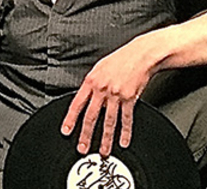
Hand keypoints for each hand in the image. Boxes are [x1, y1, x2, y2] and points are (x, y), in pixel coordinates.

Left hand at [59, 39, 156, 156]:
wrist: (140, 55)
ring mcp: (116, 95)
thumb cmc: (120, 60)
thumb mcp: (98, 68)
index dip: (70, 119)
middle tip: (82, 148)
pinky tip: (123, 141)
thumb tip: (84, 98)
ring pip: (108, 121)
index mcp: (91, 81)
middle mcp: (102, 89)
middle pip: (91, 116)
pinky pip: (126, 119)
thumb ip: (91, 84)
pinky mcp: (130, 99)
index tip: (66, 131)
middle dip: (86, 135)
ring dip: (105, 139)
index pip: (77, 104)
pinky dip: (125, 132)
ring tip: (103, 151)